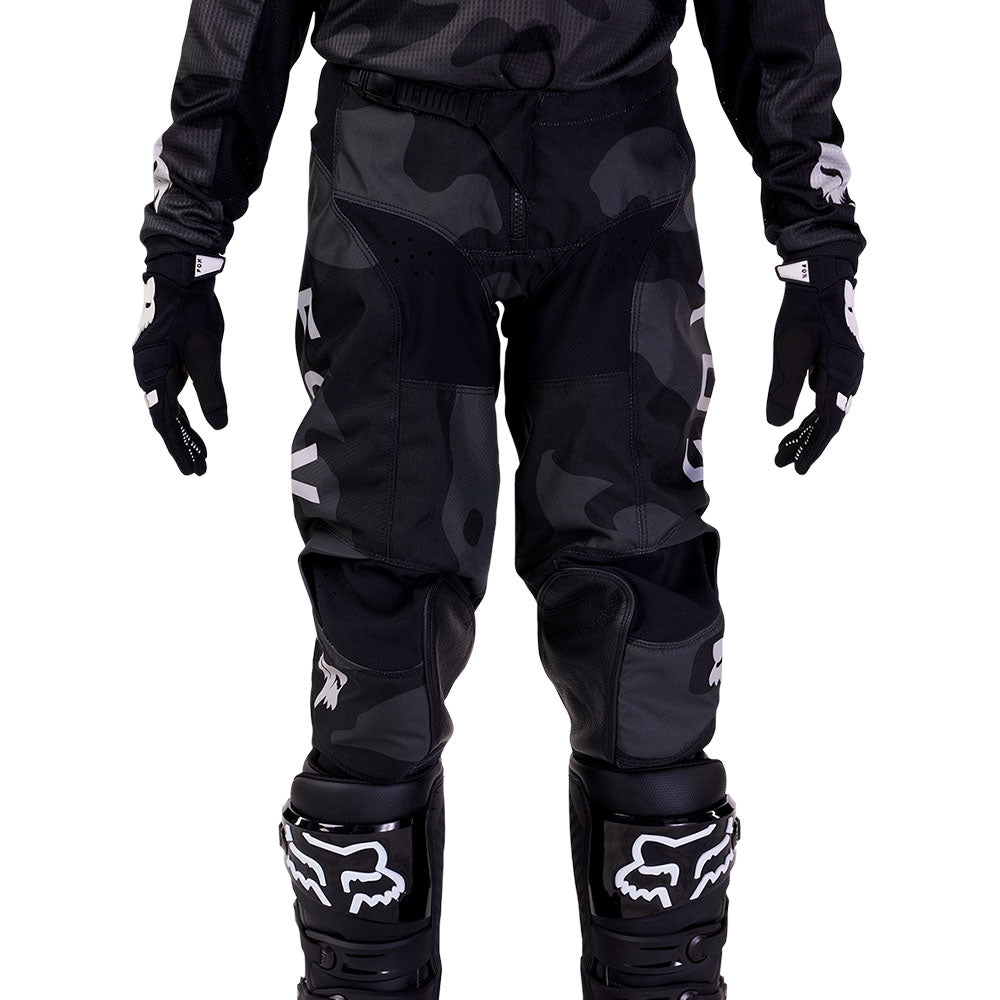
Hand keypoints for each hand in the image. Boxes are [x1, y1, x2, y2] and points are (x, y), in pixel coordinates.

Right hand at [133, 253, 226, 474]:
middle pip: (164, 419)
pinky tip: (194, 426)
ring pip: (168, 408)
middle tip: (199, 471)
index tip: (193, 469)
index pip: (165, 421)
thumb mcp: (206, 354)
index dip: (179, 447)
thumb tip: (218, 427)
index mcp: (152, 372)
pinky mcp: (164, 359)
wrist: (181, 276)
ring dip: (184, 432)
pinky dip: (183, 413)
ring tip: (201, 455)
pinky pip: (172, 394)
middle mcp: (148, 372)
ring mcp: (154, 365)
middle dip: (182, 446)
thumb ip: (212, 391)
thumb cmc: (193, 313)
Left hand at [766, 258, 863, 474]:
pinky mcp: (835, 364)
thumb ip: (784, 389)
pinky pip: (824, 396)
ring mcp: (845, 369)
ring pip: (826, 410)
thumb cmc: (803, 314)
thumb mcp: (788, 353)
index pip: (828, 422)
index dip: (812, 448)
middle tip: (782, 464)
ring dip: (805, 430)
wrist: (820, 279)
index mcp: (842, 374)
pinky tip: (795, 424)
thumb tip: (776, 425)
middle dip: (804, 444)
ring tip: (783, 450)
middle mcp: (849, 375)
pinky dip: (809, 413)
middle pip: (828, 420)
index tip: (797, 469)